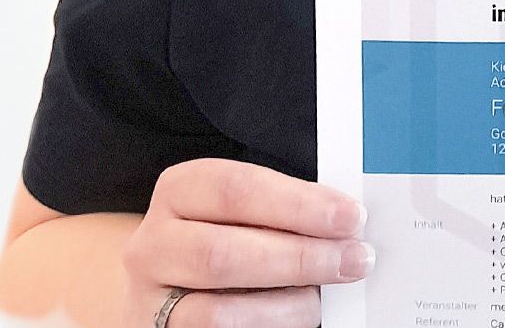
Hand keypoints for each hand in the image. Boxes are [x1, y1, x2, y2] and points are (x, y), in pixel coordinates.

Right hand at [120, 157, 371, 327]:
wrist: (170, 286)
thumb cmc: (224, 239)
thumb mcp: (243, 213)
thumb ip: (282, 214)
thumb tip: (347, 226)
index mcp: (178, 192)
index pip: (234, 188)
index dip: (297, 203)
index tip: (350, 217)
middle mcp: (153, 243)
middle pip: (223, 252)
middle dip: (299, 258)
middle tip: (354, 259)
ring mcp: (151, 298)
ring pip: (218, 312)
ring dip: (285, 306)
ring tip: (322, 299)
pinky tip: (294, 319)